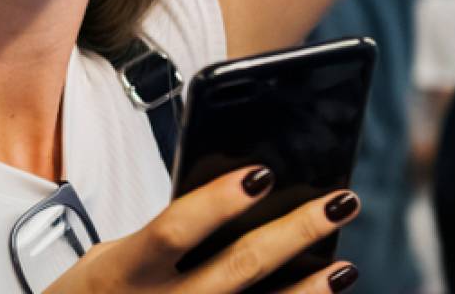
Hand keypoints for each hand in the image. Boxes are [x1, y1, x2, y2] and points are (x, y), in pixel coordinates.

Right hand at [44, 167, 360, 292]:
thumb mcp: (110, 260)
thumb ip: (160, 238)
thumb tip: (231, 200)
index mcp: (126, 270)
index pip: (174, 229)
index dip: (218, 201)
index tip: (261, 172)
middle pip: (238, 267)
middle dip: (294, 232)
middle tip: (339, 202)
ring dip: (308, 290)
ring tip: (343, 265)